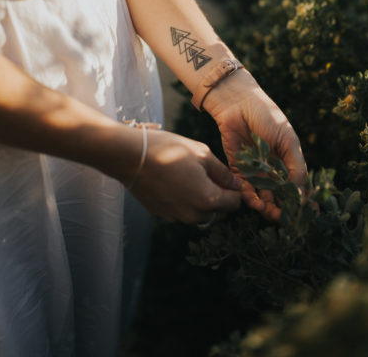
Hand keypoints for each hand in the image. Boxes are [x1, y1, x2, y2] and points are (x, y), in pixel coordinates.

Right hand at [126, 130, 241, 223]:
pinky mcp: (161, 214)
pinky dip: (184, 202)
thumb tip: (237, 184)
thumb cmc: (168, 150)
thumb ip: (223, 172)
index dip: (235, 190)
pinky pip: (181, 212)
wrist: (130, 156)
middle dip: (220, 197)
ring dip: (201, 201)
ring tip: (191, 177)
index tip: (228, 178)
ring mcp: (175, 217)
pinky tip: (175, 182)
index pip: (234, 204)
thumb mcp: (202, 153)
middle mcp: (192, 214)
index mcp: (207, 199)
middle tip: (210, 175)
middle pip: (218, 212)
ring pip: (199, 214)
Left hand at [203, 69, 307, 220]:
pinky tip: (254, 201)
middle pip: (278, 196)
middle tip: (283, 219)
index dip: (300, 202)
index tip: (306, 216)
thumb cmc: (267, 116)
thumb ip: (295, 166)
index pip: (295, 187)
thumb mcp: (288, 140)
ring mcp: (255, 170)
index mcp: (287, 161)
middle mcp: (271, 169)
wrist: (238, 103)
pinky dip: (249, 196)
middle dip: (281, 209)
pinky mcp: (237, 168)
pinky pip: (244, 187)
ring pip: (261, 195)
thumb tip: (301, 193)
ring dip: (265, 206)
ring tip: (268, 212)